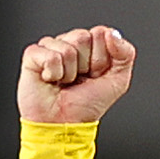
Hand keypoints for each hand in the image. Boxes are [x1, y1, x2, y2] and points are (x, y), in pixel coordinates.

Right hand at [19, 27, 136, 125]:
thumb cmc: (85, 107)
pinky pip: (50, 55)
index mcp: (90, 47)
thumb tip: (112, 33)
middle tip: (78, 80)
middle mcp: (70, 44)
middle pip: (82, 36)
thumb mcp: (118, 81)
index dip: (101, 57)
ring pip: (67, 47)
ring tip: (64, 82)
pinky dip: (53, 73)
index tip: (95, 75)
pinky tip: (50, 81)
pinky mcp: (33, 56)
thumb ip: (125, 53)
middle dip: (84, 64)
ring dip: (69, 72)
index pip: (100, 33)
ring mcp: (50, 48)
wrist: (64, 125)